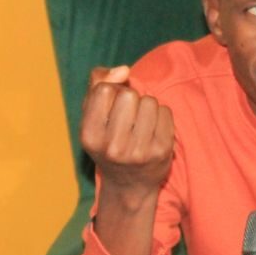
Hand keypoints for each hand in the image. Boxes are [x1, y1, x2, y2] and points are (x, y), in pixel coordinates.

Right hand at [79, 65, 174, 254]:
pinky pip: (166, 112)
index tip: (111, 106)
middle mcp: (112, 147)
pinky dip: (161, 115)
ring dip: (147, 107)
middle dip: (130, 99)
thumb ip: (97, 84)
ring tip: (140, 125)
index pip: (104, 90)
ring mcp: (139, 152)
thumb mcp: (91, 115)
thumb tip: (123, 70)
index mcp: (89, 136)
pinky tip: (153, 131)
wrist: (128, 184)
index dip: (111, 91)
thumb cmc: (107, 141)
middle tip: (128, 118)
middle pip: (129, 95)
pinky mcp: (162, 151)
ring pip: (149, 101)